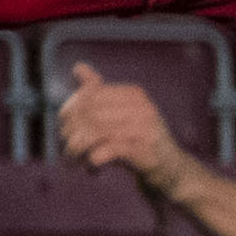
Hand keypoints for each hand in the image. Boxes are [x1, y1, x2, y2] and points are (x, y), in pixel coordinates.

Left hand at [55, 64, 192, 197]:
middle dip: (69, 132)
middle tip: (64, 147)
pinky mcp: (143, 150)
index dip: (69, 111)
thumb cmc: (140, 139)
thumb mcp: (123, 111)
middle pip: (88, 114)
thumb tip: (79, 67)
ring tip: (72, 159)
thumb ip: (100, 91)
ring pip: (93, 133)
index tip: (64, 127)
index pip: (89, 95)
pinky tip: (91, 166)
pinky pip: (104, 151)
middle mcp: (142, 107)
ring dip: (76, 149)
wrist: (171, 167)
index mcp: (134, 94)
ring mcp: (144, 128)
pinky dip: (91, 160)